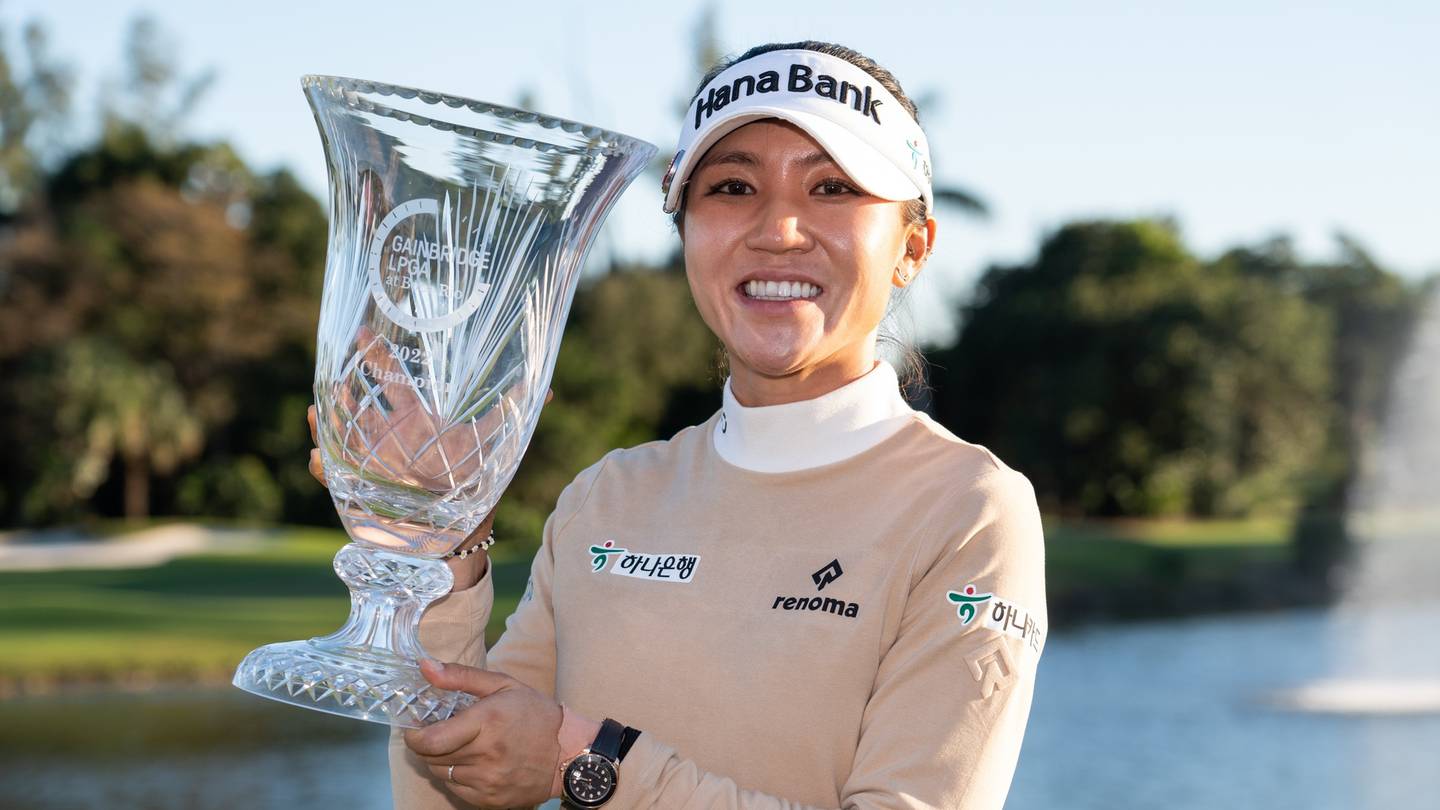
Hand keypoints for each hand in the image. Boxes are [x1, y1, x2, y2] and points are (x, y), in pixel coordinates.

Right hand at [308, 376, 552, 591]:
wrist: (455, 526)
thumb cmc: (470, 478)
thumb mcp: (493, 445)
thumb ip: (512, 414)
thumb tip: (549, 388)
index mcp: (414, 417)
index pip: (392, 378)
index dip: (377, 354)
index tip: (362, 329)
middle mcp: (387, 433)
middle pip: (357, 400)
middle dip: (342, 384)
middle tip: (334, 372)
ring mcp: (369, 458)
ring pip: (337, 433)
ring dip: (326, 423)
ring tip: (319, 413)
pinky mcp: (358, 486)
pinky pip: (333, 475)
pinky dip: (323, 467)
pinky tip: (319, 458)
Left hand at [404, 659, 567, 807]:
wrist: (569, 753)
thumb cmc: (535, 714)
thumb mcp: (503, 685)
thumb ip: (460, 676)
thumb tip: (425, 666)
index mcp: (487, 722)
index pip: (431, 740)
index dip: (415, 736)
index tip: (416, 728)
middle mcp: (486, 755)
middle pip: (432, 758)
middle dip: (428, 745)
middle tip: (440, 734)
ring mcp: (488, 782)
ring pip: (442, 774)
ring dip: (443, 760)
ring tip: (461, 747)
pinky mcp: (490, 800)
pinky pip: (456, 790)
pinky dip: (457, 776)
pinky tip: (474, 764)